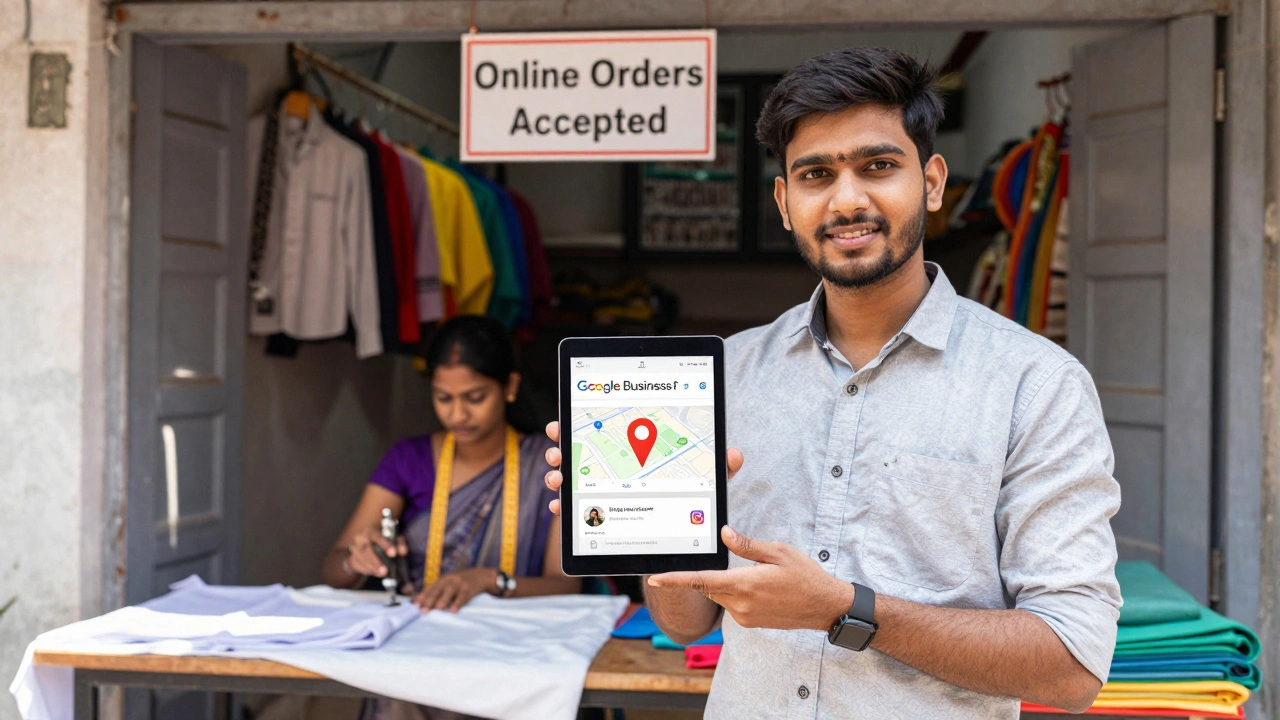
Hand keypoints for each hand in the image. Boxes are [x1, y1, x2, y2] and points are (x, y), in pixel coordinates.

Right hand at [344, 528, 408, 578]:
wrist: (364, 544)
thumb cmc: (381, 541)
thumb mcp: (393, 539)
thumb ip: (399, 544)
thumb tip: (403, 552)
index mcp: (370, 531)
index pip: (376, 536)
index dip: (385, 545)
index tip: (393, 554)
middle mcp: (360, 538)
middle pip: (366, 549)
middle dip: (375, 561)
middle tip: (385, 571)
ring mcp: (354, 549)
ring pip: (360, 559)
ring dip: (371, 568)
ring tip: (382, 574)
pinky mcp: (351, 559)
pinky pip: (357, 565)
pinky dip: (366, 570)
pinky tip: (374, 573)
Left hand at [413, 568, 497, 612]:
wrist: (479, 576)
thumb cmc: (460, 583)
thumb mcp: (448, 584)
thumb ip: (438, 593)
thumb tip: (423, 605)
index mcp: (442, 580)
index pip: (430, 589)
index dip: (422, 598)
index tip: (415, 606)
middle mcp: (448, 580)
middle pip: (437, 590)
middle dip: (429, 601)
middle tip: (424, 611)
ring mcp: (458, 584)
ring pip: (448, 592)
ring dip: (443, 601)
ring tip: (437, 609)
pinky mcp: (468, 588)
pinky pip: (462, 597)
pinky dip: (457, 603)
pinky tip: (453, 610)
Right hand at [543, 421, 744, 514]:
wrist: (683, 539)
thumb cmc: (693, 501)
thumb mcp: (706, 483)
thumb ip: (718, 468)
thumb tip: (733, 455)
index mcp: (635, 450)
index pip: (603, 430)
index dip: (577, 425)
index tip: (561, 425)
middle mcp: (613, 469)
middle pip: (579, 452)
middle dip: (562, 450)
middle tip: (558, 451)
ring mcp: (604, 493)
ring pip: (573, 481)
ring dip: (560, 478)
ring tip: (557, 480)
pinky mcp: (603, 518)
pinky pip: (577, 513)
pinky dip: (566, 509)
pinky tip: (560, 509)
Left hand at [647, 525, 854, 632]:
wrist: (824, 607)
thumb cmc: (805, 576)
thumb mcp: (779, 552)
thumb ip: (748, 545)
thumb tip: (724, 534)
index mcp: (745, 585)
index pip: (702, 581)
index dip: (676, 580)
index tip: (656, 579)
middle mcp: (740, 604)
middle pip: (709, 586)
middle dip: (707, 573)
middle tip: (721, 561)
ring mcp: (744, 617)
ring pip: (720, 594)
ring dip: (726, 581)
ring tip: (757, 573)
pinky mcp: (749, 623)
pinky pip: (731, 603)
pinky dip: (735, 591)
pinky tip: (758, 586)